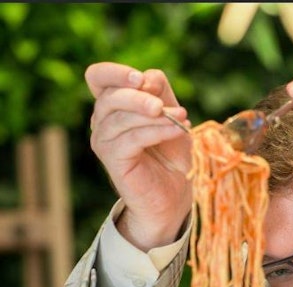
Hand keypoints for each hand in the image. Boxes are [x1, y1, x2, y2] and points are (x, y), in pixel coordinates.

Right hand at [85, 62, 191, 250]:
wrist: (174, 193)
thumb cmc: (170, 154)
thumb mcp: (171, 116)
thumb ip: (161, 94)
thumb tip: (148, 77)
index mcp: (112, 105)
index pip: (98, 77)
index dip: (114, 73)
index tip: (140, 78)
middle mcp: (102, 121)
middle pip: (109, 97)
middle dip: (138, 97)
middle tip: (163, 105)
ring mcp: (104, 141)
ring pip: (121, 118)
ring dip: (154, 117)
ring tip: (181, 118)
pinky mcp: (112, 159)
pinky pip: (131, 139)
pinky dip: (157, 131)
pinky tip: (178, 130)